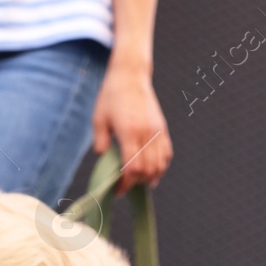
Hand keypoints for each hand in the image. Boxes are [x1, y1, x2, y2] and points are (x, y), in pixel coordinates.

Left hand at [91, 60, 171, 192]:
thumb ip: (100, 141)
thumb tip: (102, 158)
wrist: (130, 76)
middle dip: (135, 183)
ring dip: (149, 177)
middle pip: (147, 170)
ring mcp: (158, 131)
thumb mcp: (98, 119)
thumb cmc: (110, 97)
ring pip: (160, 164)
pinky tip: (152, 173)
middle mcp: (147, 133)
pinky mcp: (162, 128)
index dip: (125, 184)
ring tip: (137, 182)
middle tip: (123, 186)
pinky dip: (161, 167)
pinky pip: (167, 154)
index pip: (132, 168)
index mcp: (130, 132)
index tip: (116, 189)